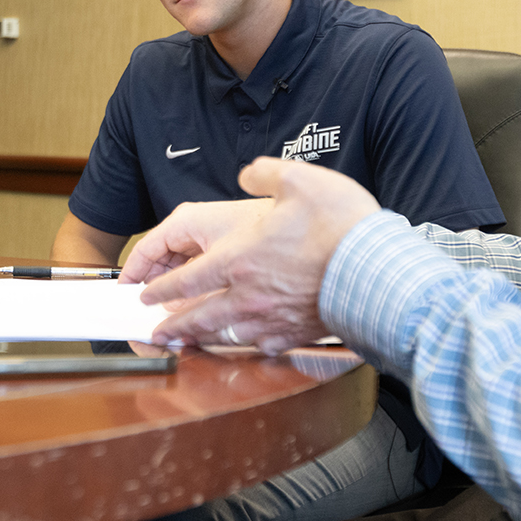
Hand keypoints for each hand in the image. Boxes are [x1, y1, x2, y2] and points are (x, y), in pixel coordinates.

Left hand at [137, 158, 379, 354]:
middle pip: (196, 316)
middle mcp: (246, 294)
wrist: (375, 271)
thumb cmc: (339, 227)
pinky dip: (245, 346)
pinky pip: (260, 345)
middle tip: (154, 333)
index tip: (145, 296)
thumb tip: (250, 173)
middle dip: (171, 325)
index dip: (160, 288)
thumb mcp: (299, 180)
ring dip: (199, 340)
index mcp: (237, 258)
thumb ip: (266, 174)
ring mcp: (269, 319)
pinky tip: (244, 345)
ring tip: (187, 343)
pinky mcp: (294, 334)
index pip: (185, 279)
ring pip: (223, 335)